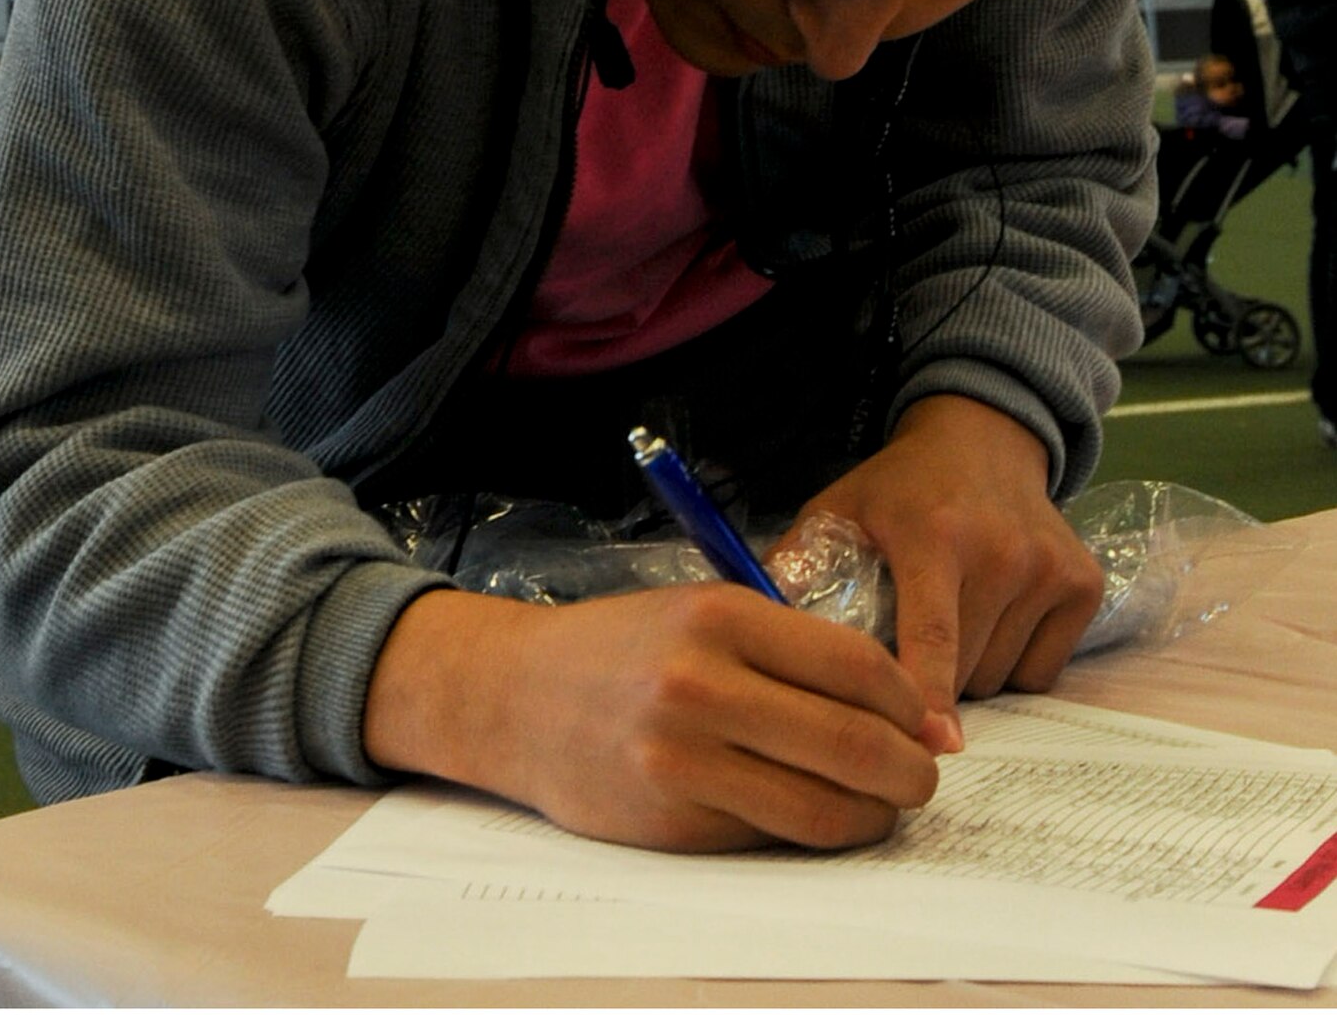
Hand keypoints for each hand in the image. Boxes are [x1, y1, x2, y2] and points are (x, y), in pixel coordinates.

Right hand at [363, 581, 948, 852]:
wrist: (513, 695)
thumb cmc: (622, 646)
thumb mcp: (701, 610)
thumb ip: (789, 647)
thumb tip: (899, 704)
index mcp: (721, 618)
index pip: (855, 666)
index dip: (910, 702)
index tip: (932, 722)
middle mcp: (703, 686)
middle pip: (853, 743)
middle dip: (911, 770)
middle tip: (925, 775)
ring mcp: (684, 760)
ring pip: (822, 807)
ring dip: (873, 815)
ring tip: (882, 804)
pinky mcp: (671, 821)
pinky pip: (771, 835)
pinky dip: (809, 830)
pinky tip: (815, 812)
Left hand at [776, 395, 1103, 724]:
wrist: (982, 439)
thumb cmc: (899, 489)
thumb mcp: (837, 511)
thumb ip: (795, 569)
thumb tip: (743, 636)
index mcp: (933, 534)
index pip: (931, 635)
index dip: (925, 697)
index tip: (925, 747)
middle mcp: (1000, 549)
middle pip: (964, 671)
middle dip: (930, 682)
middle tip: (908, 643)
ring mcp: (1047, 567)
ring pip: (1003, 677)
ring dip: (971, 674)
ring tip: (950, 618)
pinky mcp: (1083, 583)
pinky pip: (1043, 669)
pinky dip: (1014, 664)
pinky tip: (993, 616)